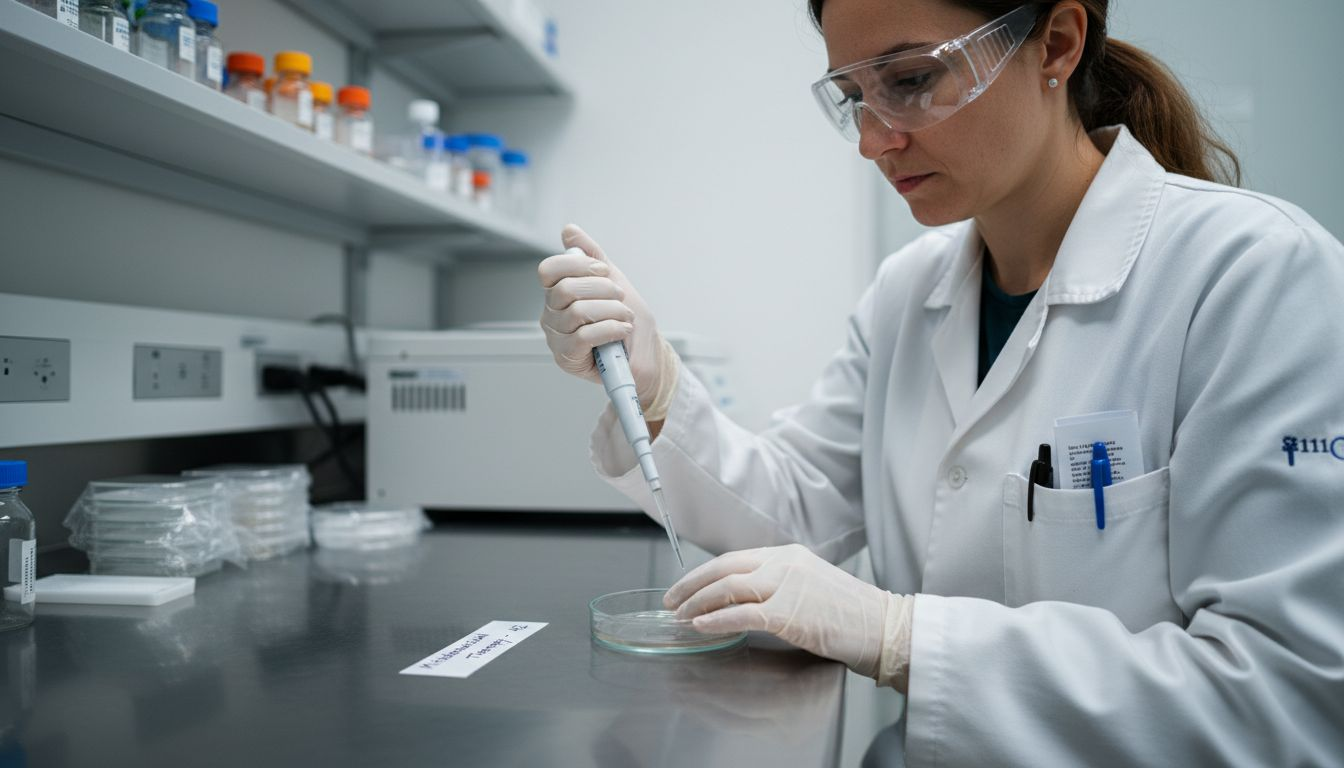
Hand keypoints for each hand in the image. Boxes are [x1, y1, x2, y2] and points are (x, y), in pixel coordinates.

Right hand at [537, 224, 669, 403]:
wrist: (646, 354)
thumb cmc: (628, 319)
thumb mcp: (613, 279)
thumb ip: (591, 255)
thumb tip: (569, 231)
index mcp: (558, 294)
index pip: (549, 270)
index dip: (577, 265)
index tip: (603, 271)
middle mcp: (552, 315)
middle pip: (564, 289)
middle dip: (601, 289)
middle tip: (620, 297)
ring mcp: (557, 337)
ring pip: (578, 312)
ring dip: (611, 311)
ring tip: (625, 317)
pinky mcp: (567, 358)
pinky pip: (584, 336)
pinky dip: (610, 329)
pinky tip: (622, 331)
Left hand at [663, 544, 892, 677]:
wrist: (884, 626)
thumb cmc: (850, 613)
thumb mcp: (810, 585)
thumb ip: (777, 584)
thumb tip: (739, 599)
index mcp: (788, 554)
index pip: (734, 558)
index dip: (704, 574)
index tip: (685, 587)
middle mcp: (784, 562)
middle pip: (724, 567)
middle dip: (691, 585)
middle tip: (670, 601)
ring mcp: (787, 585)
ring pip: (728, 588)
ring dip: (698, 603)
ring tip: (681, 616)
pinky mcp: (789, 612)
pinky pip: (742, 614)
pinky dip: (717, 620)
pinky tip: (701, 627)